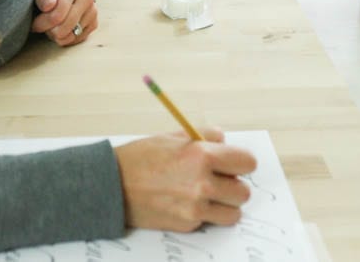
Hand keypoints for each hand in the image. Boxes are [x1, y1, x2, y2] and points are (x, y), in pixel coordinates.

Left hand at [30, 0, 97, 45]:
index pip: (56, 16)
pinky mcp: (94, 23)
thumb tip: (49, 5)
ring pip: (71, 36)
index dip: (41, 24)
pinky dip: (66, 38)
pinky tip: (60, 28)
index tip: (34, 23)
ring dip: (57, 36)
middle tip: (41, 26)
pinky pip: (78, 39)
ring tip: (51, 26)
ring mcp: (92, 11)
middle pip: (64, 28)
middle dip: (48, 31)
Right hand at [113, 128, 256, 231]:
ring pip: (233, 212)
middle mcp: (202, 183)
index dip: (241, 162)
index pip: (247, 163)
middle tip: (218, 180)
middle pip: (244, 191)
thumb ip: (204, 136)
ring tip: (206, 194)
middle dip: (233, 185)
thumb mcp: (173, 136)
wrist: (112, 185)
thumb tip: (225, 140)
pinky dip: (204, 214)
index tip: (234, 164)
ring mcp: (196, 208)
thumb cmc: (140, 158)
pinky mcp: (187, 224)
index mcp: (202, 155)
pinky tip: (186, 202)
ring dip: (224, 204)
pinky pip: (210, 221)